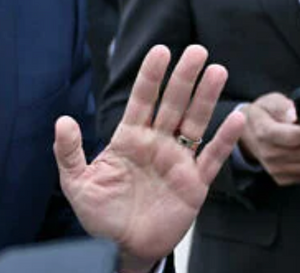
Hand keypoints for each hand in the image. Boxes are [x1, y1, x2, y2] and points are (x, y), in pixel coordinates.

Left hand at [54, 44, 245, 271]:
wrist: (122, 248)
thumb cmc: (100, 216)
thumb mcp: (76, 183)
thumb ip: (69, 152)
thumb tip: (62, 120)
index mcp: (129, 138)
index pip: (142, 100)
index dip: (151, 76)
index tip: (160, 50)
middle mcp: (156, 144)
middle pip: (173, 104)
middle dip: (184, 77)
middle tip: (197, 50)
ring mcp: (177, 162)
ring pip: (195, 123)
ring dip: (207, 97)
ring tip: (217, 71)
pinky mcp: (194, 184)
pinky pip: (212, 158)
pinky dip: (225, 140)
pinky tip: (237, 118)